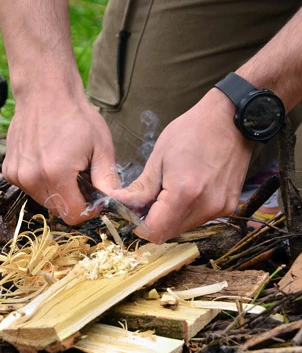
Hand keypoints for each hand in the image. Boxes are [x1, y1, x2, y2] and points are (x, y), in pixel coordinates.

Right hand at [2, 90, 119, 224]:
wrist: (45, 92)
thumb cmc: (77, 117)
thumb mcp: (102, 147)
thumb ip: (108, 179)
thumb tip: (115, 203)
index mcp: (56, 174)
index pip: (73, 215)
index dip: (88, 211)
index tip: (95, 197)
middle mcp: (31, 178)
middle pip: (58, 210)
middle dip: (74, 201)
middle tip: (82, 177)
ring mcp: (17, 175)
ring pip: (44, 201)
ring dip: (58, 192)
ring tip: (66, 167)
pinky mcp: (9, 171)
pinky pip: (31, 189)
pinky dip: (43, 183)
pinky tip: (49, 162)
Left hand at [111, 89, 254, 242]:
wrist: (231, 119)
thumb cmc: (192, 131)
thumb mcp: (159, 157)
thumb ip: (141, 189)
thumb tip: (122, 205)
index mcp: (183, 194)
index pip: (154, 231)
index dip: (139, 226)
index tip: (135, 212)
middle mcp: (205, 207)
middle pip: (169, 233)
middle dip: (154, 221)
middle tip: (150, 198)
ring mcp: (219, 209)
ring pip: (184, 227)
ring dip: (171, 217)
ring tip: (170, 190)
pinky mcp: (228, 206)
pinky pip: (199, 218)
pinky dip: (188, 211)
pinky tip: (188, 189)